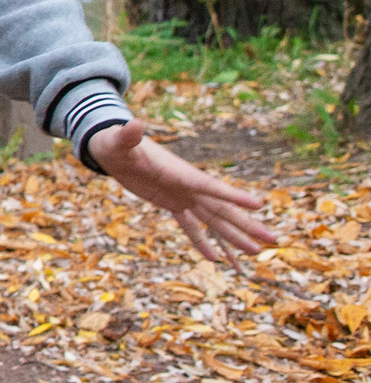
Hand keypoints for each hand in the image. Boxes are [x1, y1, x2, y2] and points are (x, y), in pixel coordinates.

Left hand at [87, 119, 276, 260]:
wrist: (111, 147)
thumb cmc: (114, 142)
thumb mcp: (119, 141)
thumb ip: (128, 136)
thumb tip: (133, 123)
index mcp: (181, 173)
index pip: (212, 187)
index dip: (234, 196)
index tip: (259, 205)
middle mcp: (188, 186)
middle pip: (222, 209)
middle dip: (246, 225)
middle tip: (271, 240)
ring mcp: (182, 195)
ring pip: (213, 221)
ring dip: (233, 237)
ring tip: (255, 253)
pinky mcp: (171, 203)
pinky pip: (190, 226)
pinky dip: (202, 242)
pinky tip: (217, 260)